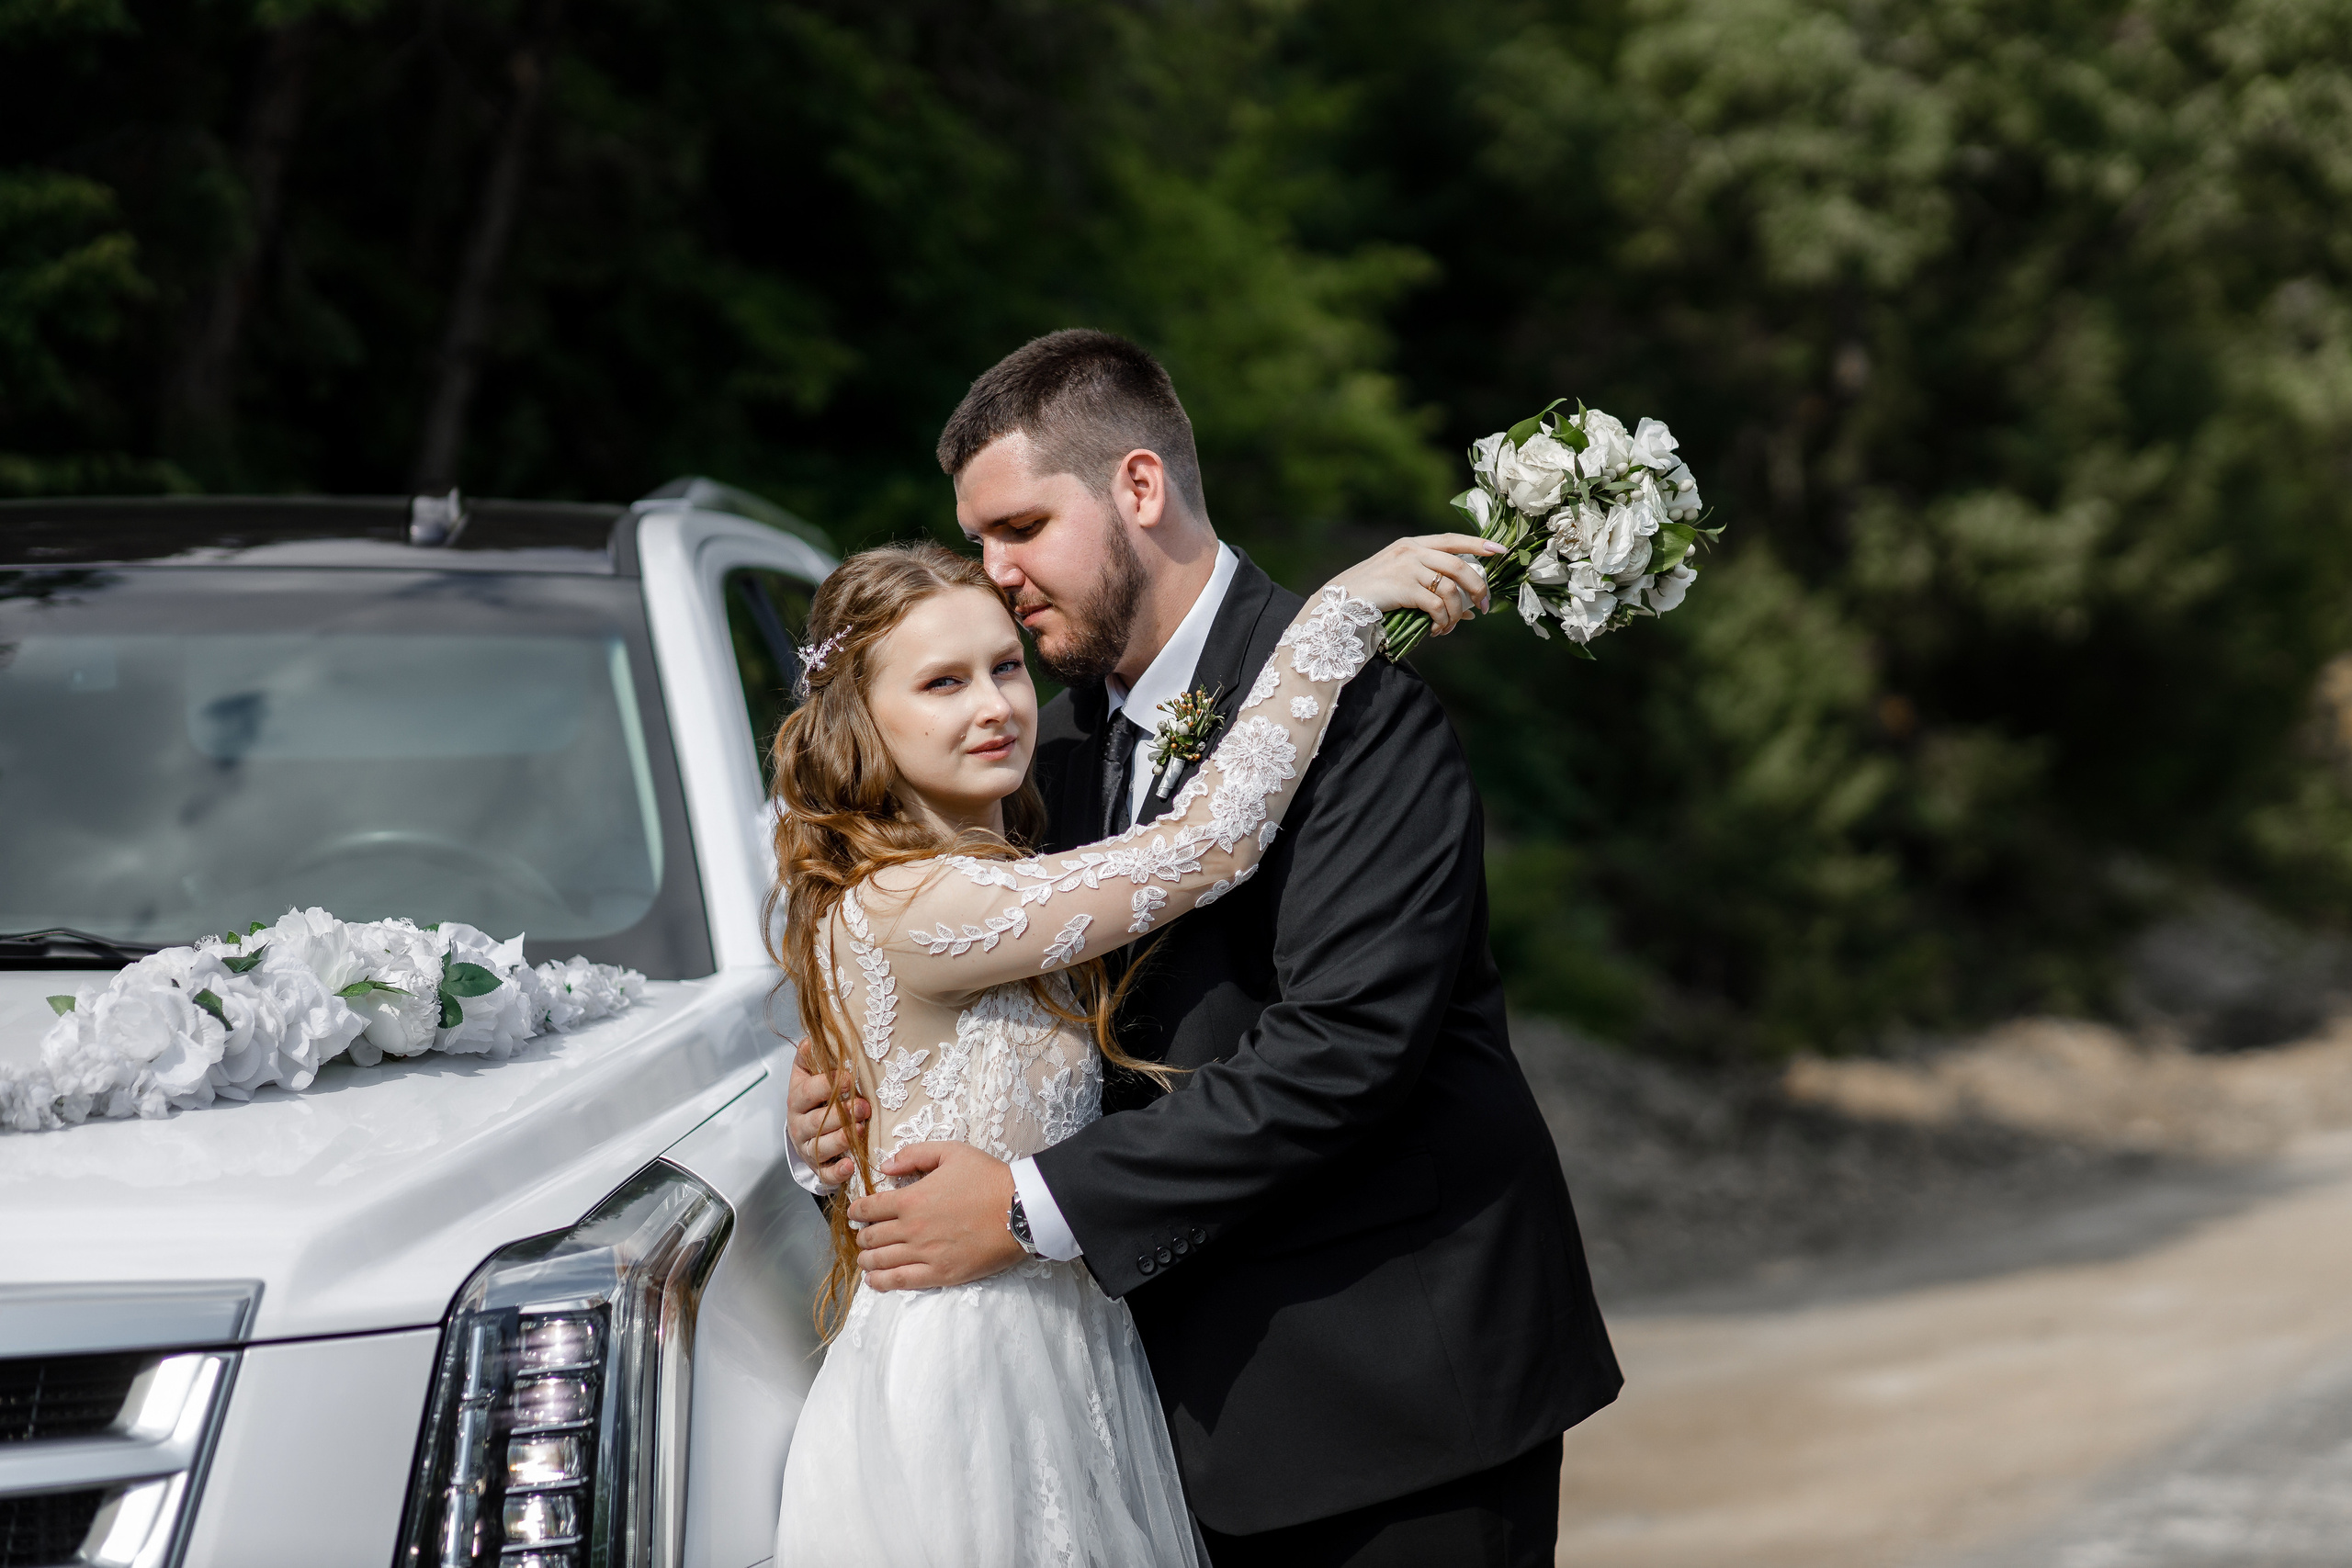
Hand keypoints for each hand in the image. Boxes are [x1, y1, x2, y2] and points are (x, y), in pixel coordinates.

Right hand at [787, 1039, 867, 1188]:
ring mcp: (808, 1149)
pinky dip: (839, 1172)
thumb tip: (809, 1039)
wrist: (807, 1133)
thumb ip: (809, 1060)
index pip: (808, 1092)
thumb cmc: (814, 1100)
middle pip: (817, 1121)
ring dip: (843, 1138)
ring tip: (861, 1129)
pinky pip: (826, 1174)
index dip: (828, 1084)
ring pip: (822, 1146)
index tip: (850, 1077)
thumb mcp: (807, 1078)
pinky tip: (851, 1165)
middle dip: (842, 1114)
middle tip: (864, 1107)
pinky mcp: (819, 1169)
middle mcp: (799, 1126)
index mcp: (797, 1100)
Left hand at [845, 1142, 1025, 1290]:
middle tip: (863, 1236)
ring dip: (867, 1260)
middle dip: (862, 1236)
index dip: (856, 1212)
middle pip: (871, 1237)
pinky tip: (874, 1280)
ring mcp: (925, 1254)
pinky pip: (900, 1282)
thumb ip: (915, 1155)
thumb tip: (886, 1167)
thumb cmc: (989, 1178)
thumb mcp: (952, 1152)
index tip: (855, 1213)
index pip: (869, 1208)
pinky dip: (881, 1282)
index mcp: (911, 1198)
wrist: (1020, 1210)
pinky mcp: (940, 1274)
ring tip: (865, 1258)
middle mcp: (912, 1228)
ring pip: (880, 1262)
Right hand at [1326, 533, 1501, 635]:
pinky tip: (1436, 630)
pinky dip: (1442, 621)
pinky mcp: (1403, 587)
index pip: (1452, 539)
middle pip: (1459, 565)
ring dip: (1456, 613)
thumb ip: (1433, 589)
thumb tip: (1470, 613)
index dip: (1478, 544)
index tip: (1500, 551)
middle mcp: (1412, 551)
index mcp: (1413, 544)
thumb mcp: (1404, 582)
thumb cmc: (1374, 594)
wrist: (1341, 601)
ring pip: (1450, 589)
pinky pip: (1436, 606)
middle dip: (1477, 587)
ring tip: (1449, 627)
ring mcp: (1407, 568)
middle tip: (1484, 607)